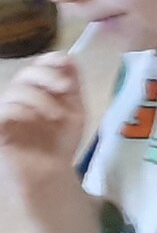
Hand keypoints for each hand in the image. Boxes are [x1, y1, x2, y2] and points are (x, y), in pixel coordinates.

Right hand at [0, 54, 85, 183]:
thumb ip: (72, 86)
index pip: (37, 67)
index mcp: (38, 92)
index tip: (64, 61)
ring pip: (13, 91)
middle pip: (24, 74)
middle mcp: (19, 100)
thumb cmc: (60, 144)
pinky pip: (2, 111)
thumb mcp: (74, 111)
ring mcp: (6, 114)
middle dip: (46, 75)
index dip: (48, 60)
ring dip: (39, 98)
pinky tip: (33, 118)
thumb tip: (69, 58)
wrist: (51, 175)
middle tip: (65, 87)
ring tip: (57, 115)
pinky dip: (18, 110)